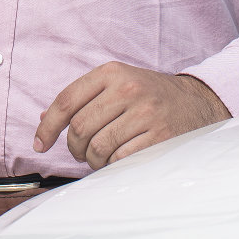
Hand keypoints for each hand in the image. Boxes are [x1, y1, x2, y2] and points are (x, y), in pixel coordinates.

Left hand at [33, 62, 229, 169]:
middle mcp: (127, 89)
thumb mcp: (118, 82)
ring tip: (102, 157)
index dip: (48, 126)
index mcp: (112, 72)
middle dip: (74, 148)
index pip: (67, 100)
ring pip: (98, 148)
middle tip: (82, 152)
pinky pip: (121, 161)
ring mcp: (145, 113)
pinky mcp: (160, 137)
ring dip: (93, 161)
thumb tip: (42, 119)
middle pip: (80, 128)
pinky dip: (113, 167)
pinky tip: (119, 160)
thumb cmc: (150, 95)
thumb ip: (82, 98)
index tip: (40, 143)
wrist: (198, 102)